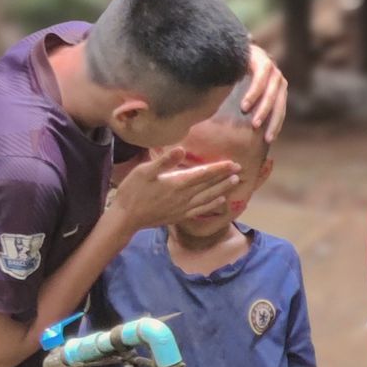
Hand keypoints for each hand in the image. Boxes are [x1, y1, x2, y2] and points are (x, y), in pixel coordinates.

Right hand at [109, 146, 238, 232]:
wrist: (126, 218)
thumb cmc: (132, 191)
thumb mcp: (144, 171)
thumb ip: (164, 161)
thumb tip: (181, 149)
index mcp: (177, 183)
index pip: (203, 174)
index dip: (219, 168)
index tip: (233, 163)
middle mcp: (184, 197)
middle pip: (209, 186)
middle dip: (225, 177)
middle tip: (240, 171)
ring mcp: (182, 208)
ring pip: (208, 198)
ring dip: (222, 190)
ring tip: (235, 183)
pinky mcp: (179, 216)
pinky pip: (201, 210)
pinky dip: (212, 205)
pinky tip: (220, 202)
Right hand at [242, 45, 287, 141]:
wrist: (232, 47)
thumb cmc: (237, 73)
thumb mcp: (245, 92)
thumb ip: (250, 105)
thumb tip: (248, 128)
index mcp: (278, 88)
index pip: (281, 109)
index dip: (276, 124)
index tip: (270, 140)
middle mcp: (278, 78)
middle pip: (279, 104)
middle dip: (273, 122)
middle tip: (267, 139)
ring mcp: (272, 69)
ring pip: (271, 94)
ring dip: (262, 110)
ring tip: (254, 124)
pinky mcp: (262, 60)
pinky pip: (260, 80)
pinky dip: (253, 94)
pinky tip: (245, 106)